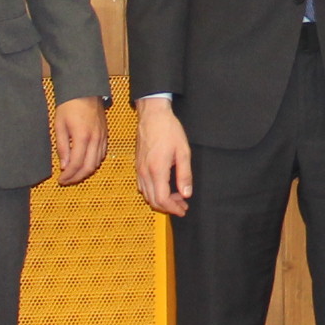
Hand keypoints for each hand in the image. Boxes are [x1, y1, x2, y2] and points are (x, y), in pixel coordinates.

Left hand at [52, 96, 109, 185]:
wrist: (85, 90)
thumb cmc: (69, 105)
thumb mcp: (59, 125)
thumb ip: (62, 147)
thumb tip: (64, 165)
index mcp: (82, 137)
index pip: (76, 164)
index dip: (68, 175)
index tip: (60, 179)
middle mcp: (95, 139)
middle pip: (88, 167)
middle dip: (77, 177)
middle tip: (66, 180)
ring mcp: (102, 138)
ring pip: (96, 163)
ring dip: (85, 171)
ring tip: (73, 173)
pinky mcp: (105, 135)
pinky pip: (101, 154)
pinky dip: (93, 162)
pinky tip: (84, 162)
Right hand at [133, 98, 192, 214]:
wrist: (152, 115)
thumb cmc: (168, 130)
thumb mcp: (183, 152)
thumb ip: (185, 174)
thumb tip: (186, 193)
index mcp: (157, 169)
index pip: (162, 199)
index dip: (173, 208)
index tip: (183, 209)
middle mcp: (145, 172)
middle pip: (153, 200)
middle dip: (168, 207)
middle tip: (182, 205)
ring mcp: (139, 169)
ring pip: (147, 195)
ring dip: (161, 200)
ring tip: (176, 197)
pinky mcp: (137, 165)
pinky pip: (142, 186)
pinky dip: (153, 192)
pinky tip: (164, 187)